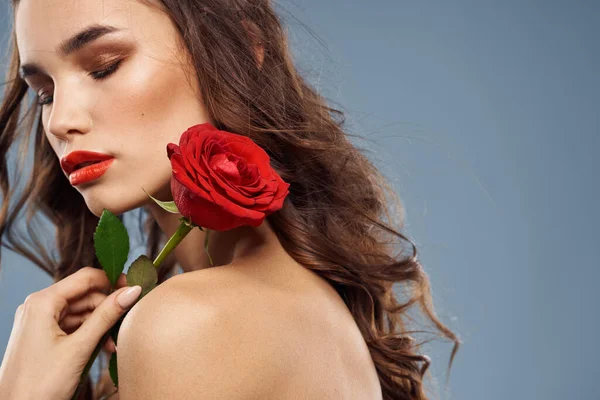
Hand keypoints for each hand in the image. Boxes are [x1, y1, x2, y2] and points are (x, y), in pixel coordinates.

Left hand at [0, 267, 141, 399]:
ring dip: (100, 324)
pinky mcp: (41, 336)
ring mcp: (38, 322)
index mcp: (42, 302)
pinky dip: (89, 334)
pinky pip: (72, 326)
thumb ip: (107, 316)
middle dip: (107, 308)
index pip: (85, 277)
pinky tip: (103, 347)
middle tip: (128, 321)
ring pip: (80, 312)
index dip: (113, 280)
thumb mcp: (80, 347)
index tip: (135, 289)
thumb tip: (133, 291)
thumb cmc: (40, 385)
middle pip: (84, 295)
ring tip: (115, 343)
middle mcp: (38, 306)